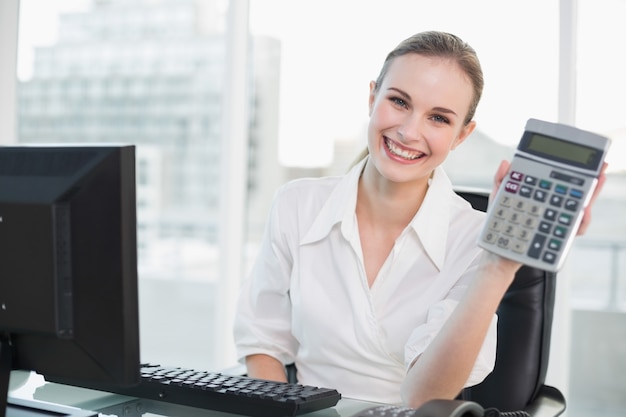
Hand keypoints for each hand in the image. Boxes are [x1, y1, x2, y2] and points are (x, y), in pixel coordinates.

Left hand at [491, 160, 607, 236]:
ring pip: (580, 213)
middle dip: (592, 184)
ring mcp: (557, 225)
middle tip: (600, 172)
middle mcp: (554, 212)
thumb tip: (507, 163)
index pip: (564, 185)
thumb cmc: (500, 223)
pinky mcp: (557, 238)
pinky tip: (582, 213)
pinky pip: (574, 231)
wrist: (498, 250)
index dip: (578, 174)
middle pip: (578, 196)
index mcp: (543, 199)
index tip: (589, 164)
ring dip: (590, 200)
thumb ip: (501, 180)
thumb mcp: (499, 198)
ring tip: (593, 188)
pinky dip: (581, 222)